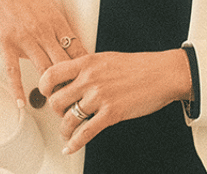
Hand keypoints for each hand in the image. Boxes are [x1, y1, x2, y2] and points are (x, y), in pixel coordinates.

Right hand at [0, 0, 89, 106]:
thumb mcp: (50, 7)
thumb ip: (61, 28)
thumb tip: (74, 46)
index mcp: (57, 22)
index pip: (78, 52)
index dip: (85, 72)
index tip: (89, 84)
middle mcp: (43, 32)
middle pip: (64, 65)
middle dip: (72, 86)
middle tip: (77, 102)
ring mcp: (25, 39)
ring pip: (43, 71)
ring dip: (51, 91)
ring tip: (56, 107)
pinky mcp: (6, 43)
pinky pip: (13, 71)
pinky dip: (18, 89)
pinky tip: (22, 103)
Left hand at [38, 49, 192, 154]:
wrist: (163, 74)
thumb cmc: (139, 66)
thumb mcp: (106, 58)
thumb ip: (87, 67)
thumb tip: (73, 77)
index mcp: (87, 63)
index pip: (51, 73)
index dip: (44, 86)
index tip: (45, 92)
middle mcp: (89, 79)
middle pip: (56, 100)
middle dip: (56, 111)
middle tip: (62, 113)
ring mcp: (99, 97)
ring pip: (68, 119)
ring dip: (65, 129)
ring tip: (67, 132)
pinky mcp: (111, 113)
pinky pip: (85, 132)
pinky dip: (75, 143)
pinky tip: (70, 147)